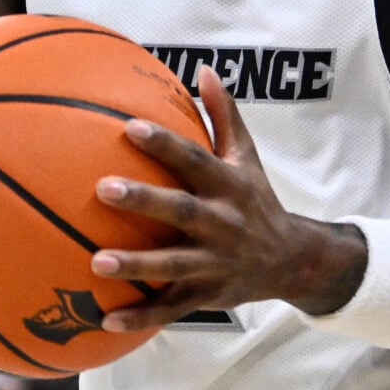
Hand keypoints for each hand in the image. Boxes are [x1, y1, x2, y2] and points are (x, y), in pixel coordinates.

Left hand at [88, 67, 364, 333]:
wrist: (292, 261)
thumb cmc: (256, 201)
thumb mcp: (246, 158)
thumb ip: (224, 116)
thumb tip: (203, 70)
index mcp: (229, 186)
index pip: (195, 160)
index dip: (165, 143)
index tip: (129, 127)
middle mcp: (223, 224)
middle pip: (181, 211)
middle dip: (144, 200)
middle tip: (102, 189)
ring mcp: (215, 263)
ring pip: (173, 265)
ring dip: (136, 265)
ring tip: (96, 262)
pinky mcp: (207, 295)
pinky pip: (171, 308)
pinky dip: (142, 316)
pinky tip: (105, 318)